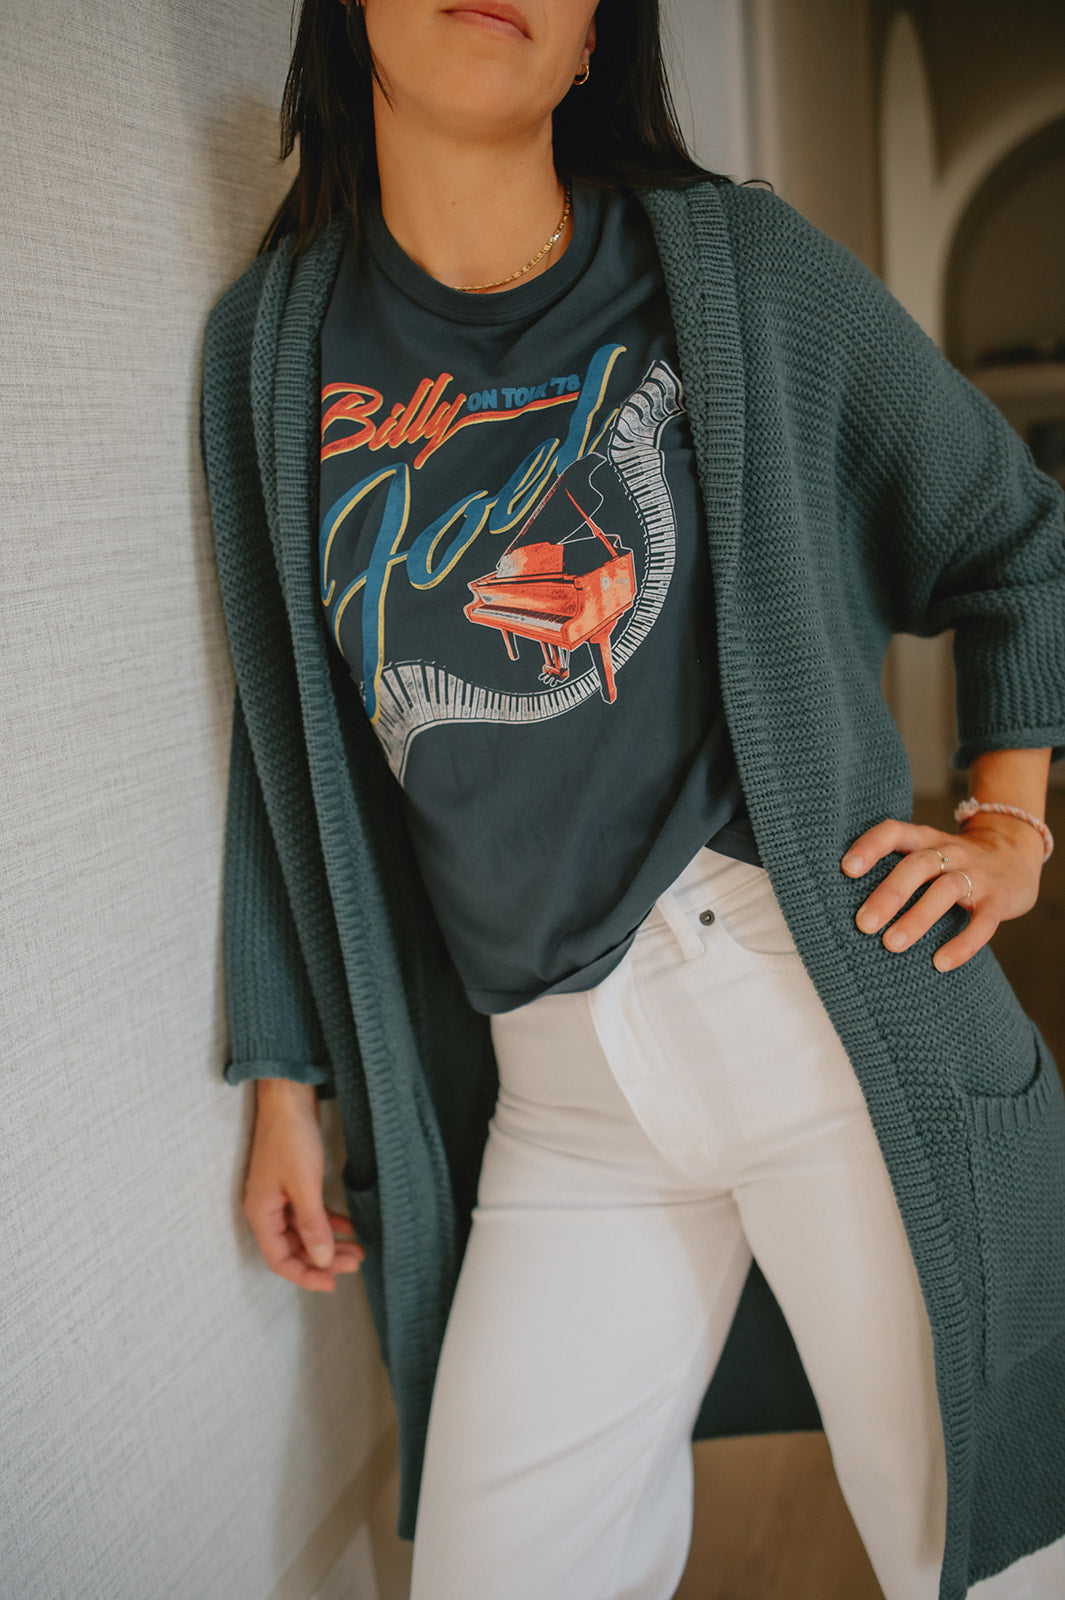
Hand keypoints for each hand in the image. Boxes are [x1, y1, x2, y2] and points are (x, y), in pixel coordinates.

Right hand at [242, 1079, 364, 1291]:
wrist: (288, 1096)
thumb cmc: (290, 1137)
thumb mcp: (304, 1185)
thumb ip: (312, 1225)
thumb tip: (322, 1260)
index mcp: (261, 1214)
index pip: (280, 1259)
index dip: (306, 1275)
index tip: (333, 1282)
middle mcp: (267, 1209)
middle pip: (294, 1248)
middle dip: (323, 1259)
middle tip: (355, 1263)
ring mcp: (280, 1196)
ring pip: (304, 1231)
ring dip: (329, 1242)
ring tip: (358, 1249)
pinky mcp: (293, 1183)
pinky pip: (310, 1213)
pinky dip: (328, 1221)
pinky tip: (349, 1226)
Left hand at [840, 814, 1044, 971]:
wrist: (1015, 855)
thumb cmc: (951, 863)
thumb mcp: (925, 853)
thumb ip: (893, 868)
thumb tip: (837, 900)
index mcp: (925, 839)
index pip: (895, 831)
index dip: (871, 846)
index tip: (846, 869)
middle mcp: (951, 852)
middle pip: (919, 865)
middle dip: (890, 893)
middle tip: (863, 924)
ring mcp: (977, 874)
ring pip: (946, 891)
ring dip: (918, 917)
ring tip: (891, 945)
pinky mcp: (999, 899)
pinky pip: (983, 921)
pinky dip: (963, 943)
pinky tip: (940, 963)